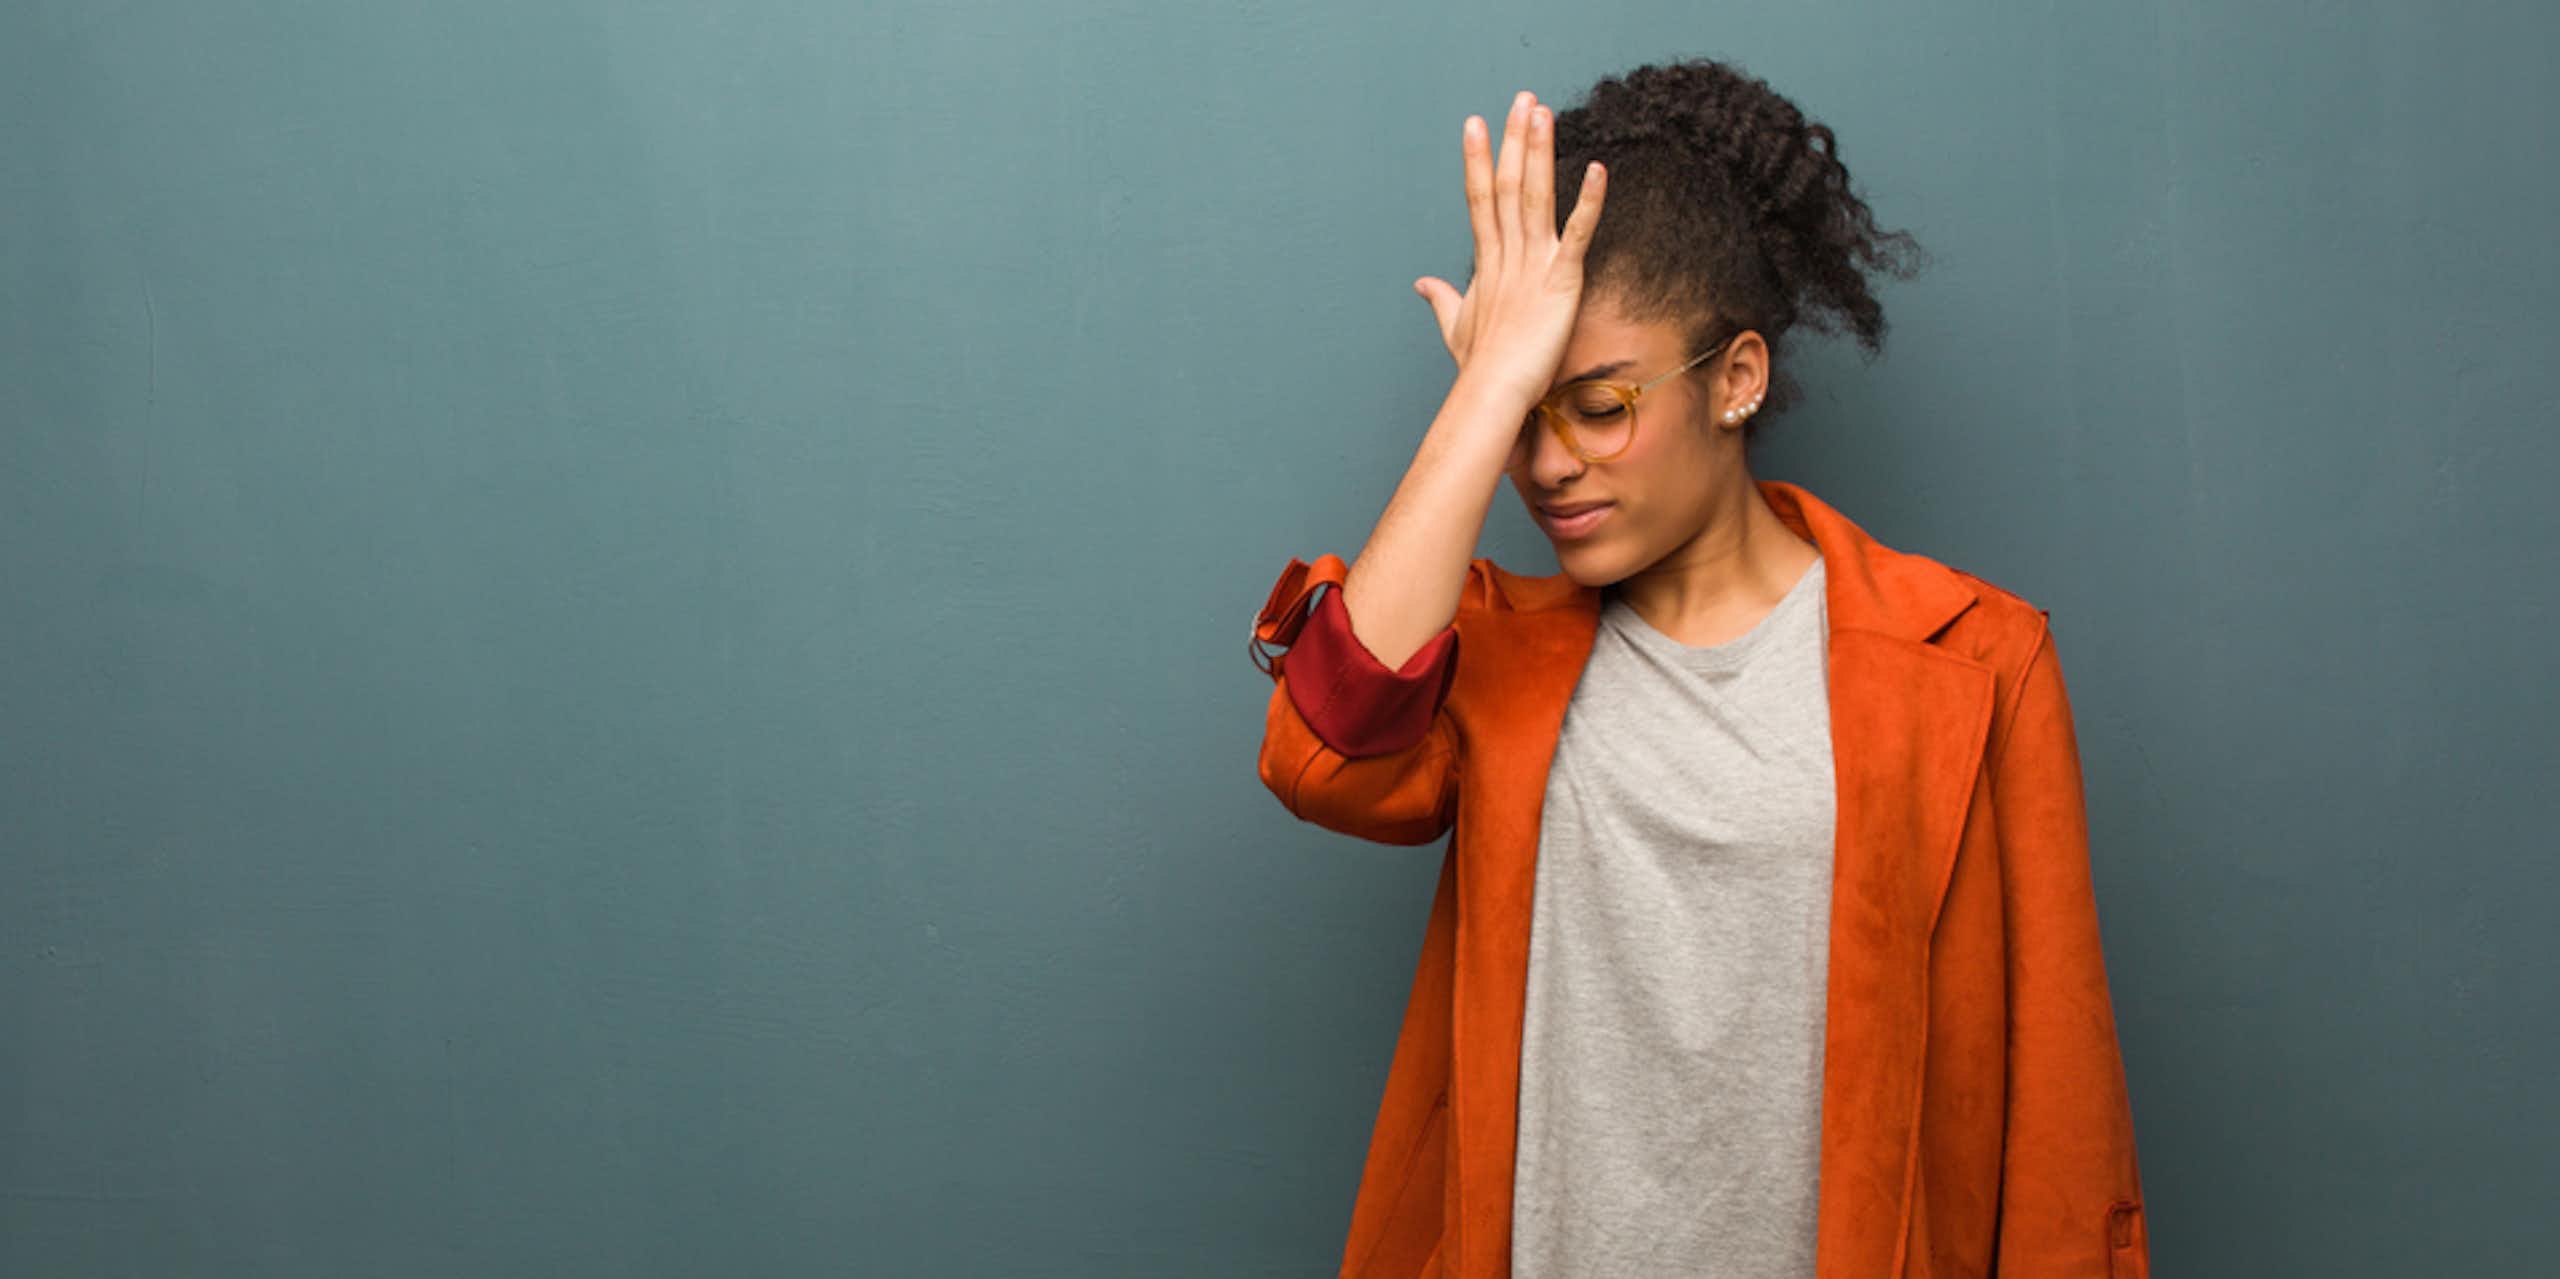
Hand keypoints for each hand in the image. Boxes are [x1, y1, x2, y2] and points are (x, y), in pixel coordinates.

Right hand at [1412, 90, 1607, 409]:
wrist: (1492, 394)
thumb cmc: (1478, 367)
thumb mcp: (1455, 325)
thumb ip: (1441, 298)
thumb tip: (1421, 283)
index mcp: (1488, 264)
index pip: (1480, 200)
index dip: (1477, 160)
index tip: (1476, 125)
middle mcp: (1507, 256)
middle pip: (1506, 186)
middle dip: (1513, 141)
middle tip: (1521, 100)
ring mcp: (1533, 267)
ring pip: (1533, 198)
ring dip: (1538, 153)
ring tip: (1541, 112)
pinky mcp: (1561, 282)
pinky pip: (1578, 235)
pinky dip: (1588, 203)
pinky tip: (1598, 170)